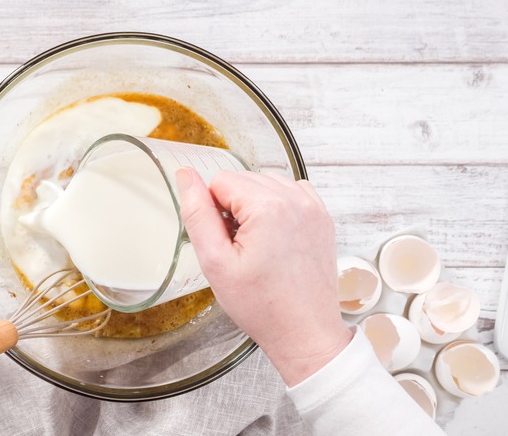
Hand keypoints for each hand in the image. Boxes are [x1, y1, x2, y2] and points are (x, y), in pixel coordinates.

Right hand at [175, 168, 351, 386]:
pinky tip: (274, 239)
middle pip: (243, 180)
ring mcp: (312, 207)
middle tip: (239, 250)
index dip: (213, 212)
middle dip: (234, 208)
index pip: (220, 182)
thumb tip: (186, 176)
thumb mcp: (215, 262)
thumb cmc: (262, 305)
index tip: (225, 243)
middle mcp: (295, 199)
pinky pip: (289, 193)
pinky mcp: (322, 217)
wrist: (305, 332)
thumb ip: (197, 214)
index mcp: (268, 207)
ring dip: (254, 207)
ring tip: (257, 246)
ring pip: (265, 184)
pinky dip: (276, 208)